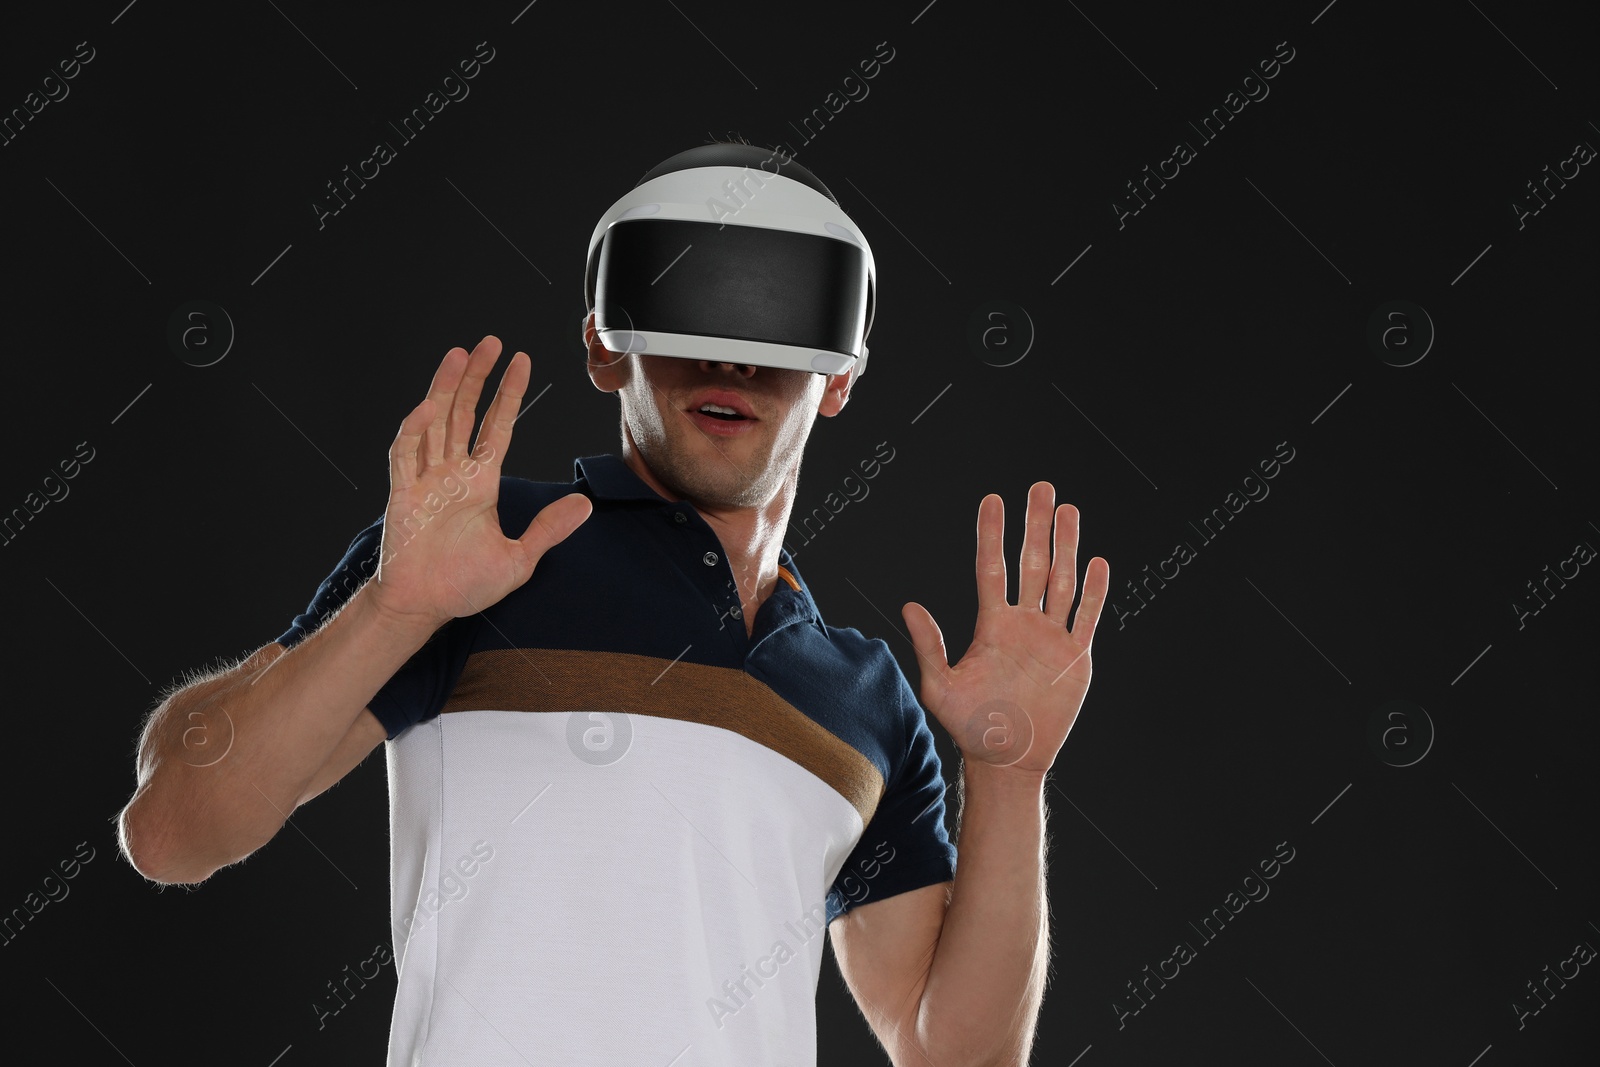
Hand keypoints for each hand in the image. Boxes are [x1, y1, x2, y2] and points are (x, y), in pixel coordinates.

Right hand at [369, 335, 591, 628]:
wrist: (424, 608)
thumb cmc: (464, 585)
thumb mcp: (519, 558)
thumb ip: (548, 529)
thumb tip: (585, 505)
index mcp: (480, 483)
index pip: (496, 426)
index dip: (507, 394)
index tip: (520, 362)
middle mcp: (452, 473)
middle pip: (463, 412)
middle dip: (477, 377)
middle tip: (490, 343)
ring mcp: (425, 479)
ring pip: (434, 421)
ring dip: (445, 387)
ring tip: (459, 355)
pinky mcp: (401, 494)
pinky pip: (405, 453)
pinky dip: (414, 429)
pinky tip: (428, 407)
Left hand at [901, 482, 1108, 774]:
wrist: (1008, 759)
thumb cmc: (970, 726)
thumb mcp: (940, 687)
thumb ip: (929, 646)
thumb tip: (909, 606)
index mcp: (991, 624)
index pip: (992, 568)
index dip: (992, 534)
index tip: (993, 499)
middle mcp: (1022, 623)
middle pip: (1032, 564)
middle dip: (1036, 526)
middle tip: (1042, 488)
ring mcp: (1051, 637)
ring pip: (1062, 582)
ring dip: (1066, 547)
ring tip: (1069, 511)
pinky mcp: (1075, 657)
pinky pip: (1086, 617)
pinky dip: (1093, 592)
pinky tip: (1096, 563)